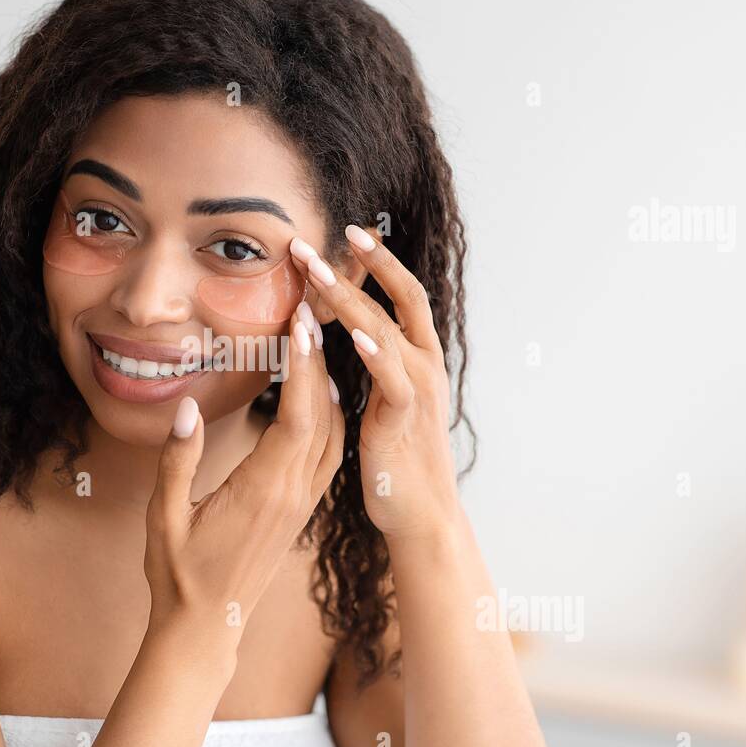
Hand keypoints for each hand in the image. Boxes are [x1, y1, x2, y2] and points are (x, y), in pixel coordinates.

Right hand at [143, 305, 343, 640]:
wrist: (206, 627)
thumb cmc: (177, 573)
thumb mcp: (164, 517)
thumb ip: (178, 461)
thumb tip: (187, 408)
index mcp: (264, 490)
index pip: (297, 416)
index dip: (303, 366)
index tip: (300, 320)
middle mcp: (294, 493)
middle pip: (322, 414)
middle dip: (320, 358)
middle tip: (313, 308)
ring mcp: (304, 502)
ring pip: (333, 431)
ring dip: (330, 383)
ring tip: (320, 337)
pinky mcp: (303, 508)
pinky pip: (330, 452)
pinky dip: (331, 415)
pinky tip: (323, 392)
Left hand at [290, 228, 458, 539]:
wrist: (421, 512)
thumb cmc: (399, 459)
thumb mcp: (388, 402)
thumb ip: (378, 368)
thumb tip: (355, 337)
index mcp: (420, 358)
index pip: (403, 296)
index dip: (380, 263)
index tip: (349, 234)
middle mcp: (425, 366)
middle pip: (401, 299)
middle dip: (363, 266)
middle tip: (320, 240)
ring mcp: (419, 391)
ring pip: (387, 332)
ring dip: (352, 300)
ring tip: (320, 273)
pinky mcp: (404, 421)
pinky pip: (391, 380)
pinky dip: (374, 353)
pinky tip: (352, 332)